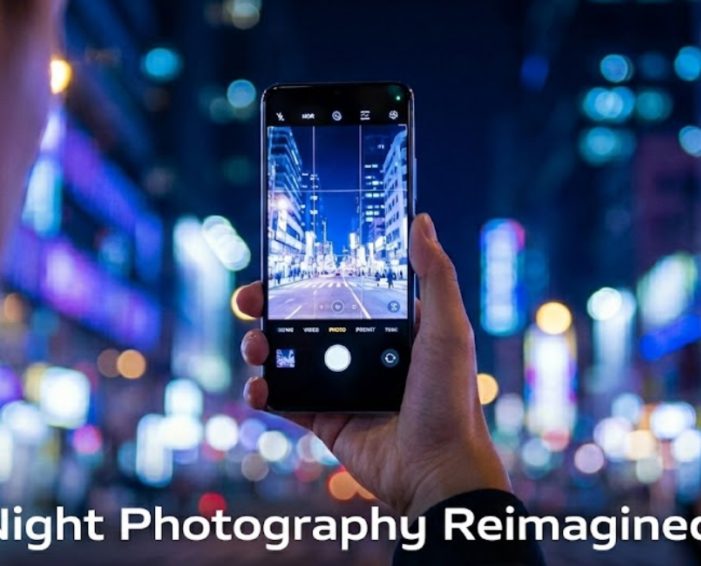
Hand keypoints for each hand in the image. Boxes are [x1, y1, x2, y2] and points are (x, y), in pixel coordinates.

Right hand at [236, 213, 510, 518]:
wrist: (438, 473)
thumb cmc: (451, 400)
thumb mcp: (448, 330)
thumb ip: (435, 276)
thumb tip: (422, 221)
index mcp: (392, 327)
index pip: (344, 289)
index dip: (311, 274)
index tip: (284, 262)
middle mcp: (364, 353)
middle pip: (306, 319)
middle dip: (272, 307)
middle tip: (250, 300)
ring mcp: (342, 386)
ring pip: (289, 356)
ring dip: (261, 346)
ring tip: (254, 346)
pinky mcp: (326, 419)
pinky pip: (286, 400)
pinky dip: (264, 391)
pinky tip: (258, 387)